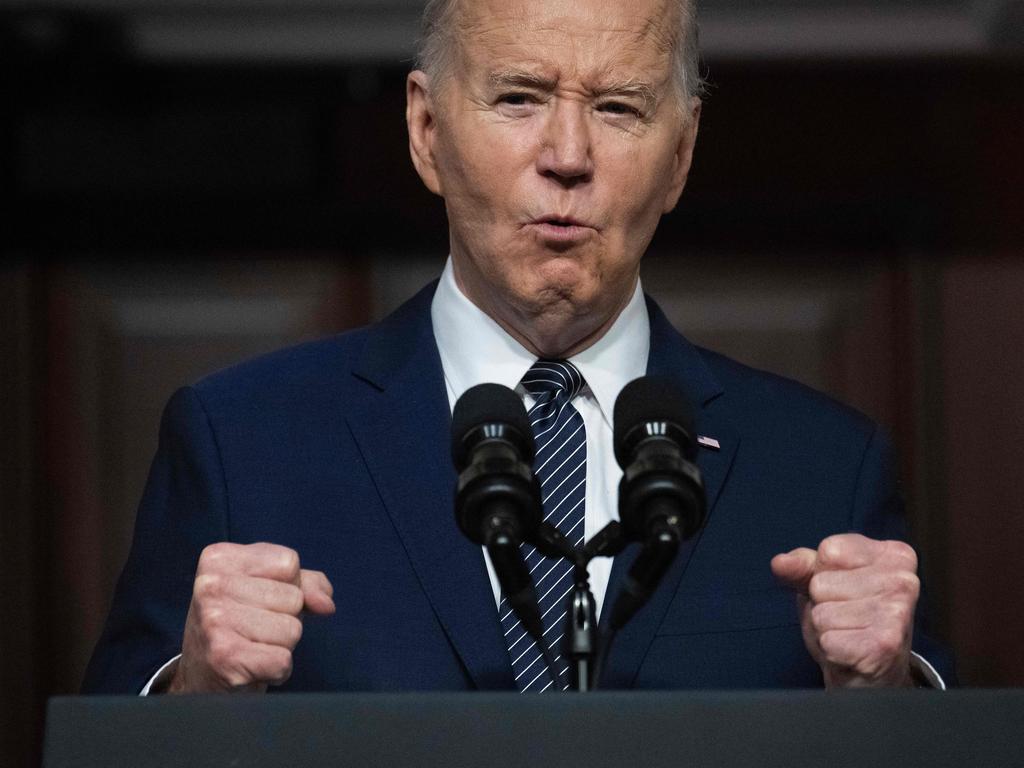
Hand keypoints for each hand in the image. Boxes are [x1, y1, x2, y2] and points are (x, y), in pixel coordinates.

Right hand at [169, 542, 334, 692]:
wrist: (201, 677)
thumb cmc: (238, 625)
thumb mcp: (266, 587)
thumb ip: (305, 583)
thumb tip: (326, 603)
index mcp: (219, 558)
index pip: (289, 563)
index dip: (288, 586)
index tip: (257, 600)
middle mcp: (211, 585)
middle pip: (294, 597)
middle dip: (284, 618)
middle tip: (253, 629)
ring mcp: (215, 621)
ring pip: (292, 629)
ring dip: (281, 645)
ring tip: (252, 646)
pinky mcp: (225, 657)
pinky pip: (283, 660)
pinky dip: (276, 670)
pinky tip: (252, 667)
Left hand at [771, 534, 918, 687]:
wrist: (869, 674)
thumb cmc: (848, 621)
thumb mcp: (823, 584)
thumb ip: (801, 567)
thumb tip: (780, 563)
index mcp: (894, 555)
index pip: (830, 550)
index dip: (823, 574)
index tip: (844, 590)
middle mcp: (904, 580)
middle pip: (821, 583)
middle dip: (823, 604)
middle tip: (847, 619)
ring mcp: (897, 613)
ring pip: (822, 613)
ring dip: (826, 629)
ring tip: (848, 634)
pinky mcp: (885, 645)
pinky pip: (828, 640)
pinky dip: (831, 650)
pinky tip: (851, 652)